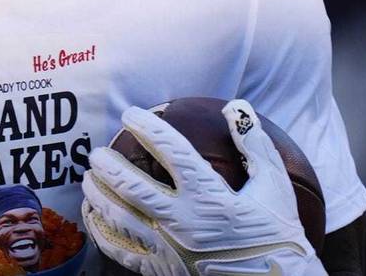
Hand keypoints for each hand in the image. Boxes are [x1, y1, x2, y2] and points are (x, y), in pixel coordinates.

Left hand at [81, 99, 325, 275]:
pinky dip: (102, 232)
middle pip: (132, 187)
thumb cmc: (277, 233)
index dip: (148, 128)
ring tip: (88, 179)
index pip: (171, 152)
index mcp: (210, 196)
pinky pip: (122, 251)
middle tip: (95, 152)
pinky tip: (93, 219)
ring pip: (120, 218)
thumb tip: (236, 106)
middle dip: (108, 166)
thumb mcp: (274, 186)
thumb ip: (255, 144)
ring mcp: (170, 249)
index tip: (130, 113)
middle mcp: (184, 222)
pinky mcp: (163, 270)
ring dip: (99, 196)